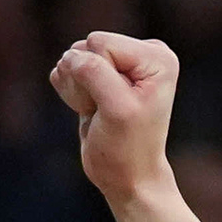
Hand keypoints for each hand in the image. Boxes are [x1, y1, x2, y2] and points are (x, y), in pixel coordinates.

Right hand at [51, 30, 182, 206]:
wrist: (126, 177)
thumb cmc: (127, 148)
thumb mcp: (116, 109)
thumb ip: (94, 73)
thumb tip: (70, 56)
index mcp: (156, 55)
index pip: (100, 43)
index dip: (99, 76)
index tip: (116, 105)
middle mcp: (141, 53)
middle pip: (85, 48)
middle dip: (86, 82)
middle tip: (106, 111)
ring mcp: (118, 62)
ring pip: (72, 58)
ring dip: (78, 90)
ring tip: (100, 112)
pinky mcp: (98, 74)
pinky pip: (65, 70)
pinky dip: (71, 93)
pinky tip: (91, 110)